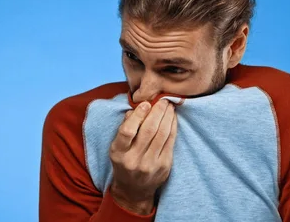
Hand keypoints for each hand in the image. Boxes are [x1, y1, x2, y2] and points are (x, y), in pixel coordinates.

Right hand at [109, 99, 177, 214]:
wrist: (134, 190)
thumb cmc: (124, 162)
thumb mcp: (117, 147)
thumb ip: (125, 127)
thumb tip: (137, 108)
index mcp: (118, 153)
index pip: (128, 131)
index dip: (138, 115)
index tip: (146, 103)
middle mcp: (134, 160)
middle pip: (149, 130)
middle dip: (158, 112)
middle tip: (163, 100)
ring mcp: (150, 164)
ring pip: (162, 134)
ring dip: (167, 117)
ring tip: (169, 106)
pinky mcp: (164, 166)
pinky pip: (170, 141)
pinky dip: (173, 127)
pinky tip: (173, 118)